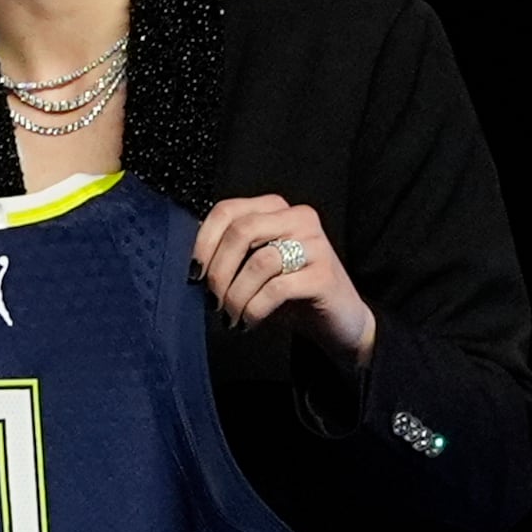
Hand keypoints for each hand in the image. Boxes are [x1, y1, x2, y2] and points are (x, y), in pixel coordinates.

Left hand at [190, 195, 375, 367]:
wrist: (339, 321)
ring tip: (230, 316)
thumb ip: (230, 253)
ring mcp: (315, 244)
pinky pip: (276, 288)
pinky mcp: (324, 274)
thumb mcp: (255, 267)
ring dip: (236, 295)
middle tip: (212, 300)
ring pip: (258, 261)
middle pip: (241, 231)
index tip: (193, 273)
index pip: (228, 210)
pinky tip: (248, 322)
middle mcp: (299, 217)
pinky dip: (254, 308)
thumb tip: (191, 259)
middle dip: (218, 271)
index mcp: (276, 209)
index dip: (203, 241)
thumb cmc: (290, 294)